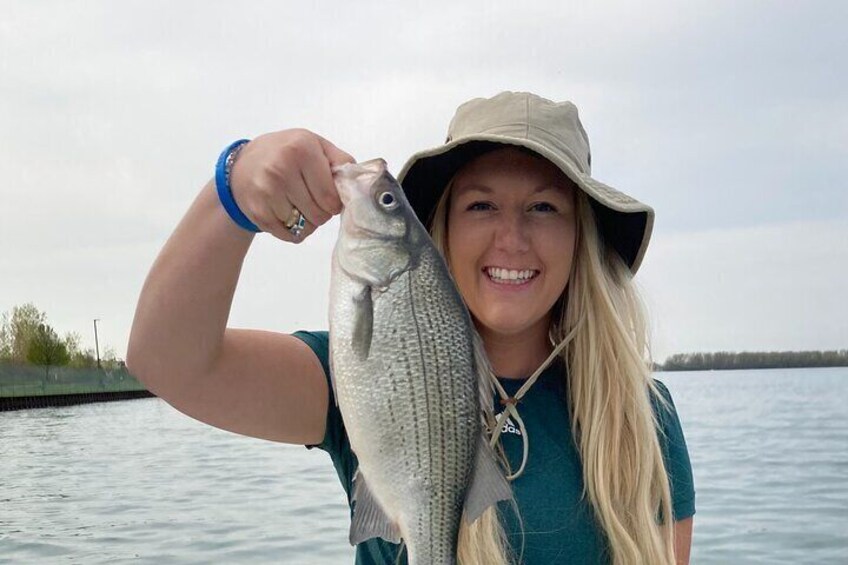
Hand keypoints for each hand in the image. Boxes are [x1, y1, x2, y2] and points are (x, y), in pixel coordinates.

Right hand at [228, 129, 354, 242]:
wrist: (241, 166)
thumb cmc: (285, 154)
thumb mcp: (314, 145)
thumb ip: (340, 161)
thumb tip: (359, 184)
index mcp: (301, 149)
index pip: (331, 196)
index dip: (335, 202)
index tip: (328, 196)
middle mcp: (282, 169)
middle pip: (320, 214)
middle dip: (322, 212)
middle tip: (312, 200)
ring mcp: (267, 192)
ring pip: (306, 227)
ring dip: (307, 222)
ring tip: (298, 205)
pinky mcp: (258, 212)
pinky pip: (290, 235)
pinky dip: (293, 230)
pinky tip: (286, 213)